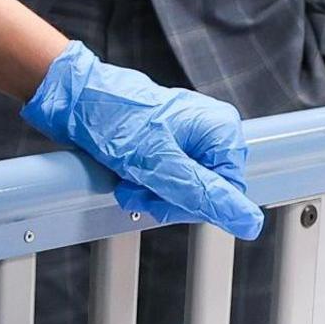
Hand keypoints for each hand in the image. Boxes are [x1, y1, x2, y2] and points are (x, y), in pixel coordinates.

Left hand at [20, 43, 260, 237]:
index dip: (196, 203)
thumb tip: (249, 224)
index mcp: (220, 131)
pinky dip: (143, 185)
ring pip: (182, 190)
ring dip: (151, 194)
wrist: (75, 100)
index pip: (229, 191)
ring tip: (127, 180)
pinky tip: (125, 177)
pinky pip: (165, 181)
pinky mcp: (166, 147)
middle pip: (205, 192)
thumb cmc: (115, 120)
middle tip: (139, 186)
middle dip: (168, 197)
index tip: (165, 197)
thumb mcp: (162, 165)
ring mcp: (187, 139)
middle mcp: (208, 133)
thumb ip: (206, 196)